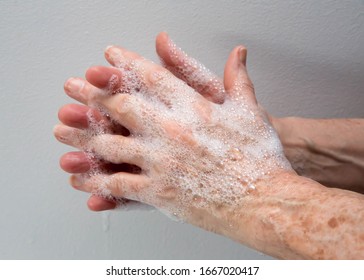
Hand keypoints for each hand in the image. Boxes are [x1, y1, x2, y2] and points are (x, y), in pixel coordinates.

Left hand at [55, 35, 291, 229]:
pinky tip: (85, 179)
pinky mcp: (160, 192)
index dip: (126, 64)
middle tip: (73, 87)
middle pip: (122, 105)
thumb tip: (238, 53)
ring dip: (87, 137)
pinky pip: (119, 184)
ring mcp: (163, 162)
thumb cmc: (259, 159)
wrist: (265, 201)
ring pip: (113, 144)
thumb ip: (239, 80)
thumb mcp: (252, 112)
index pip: (152, 77)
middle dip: (93, 94)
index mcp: (194, 108)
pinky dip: (98, 181)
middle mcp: (173, 131)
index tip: (107, 57)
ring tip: (67, 134)